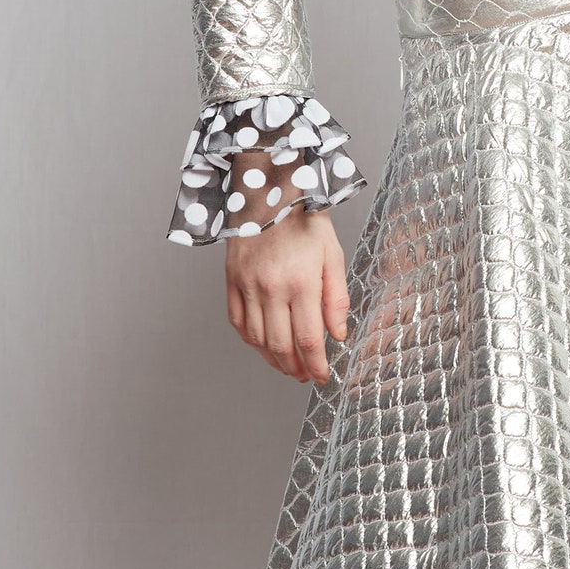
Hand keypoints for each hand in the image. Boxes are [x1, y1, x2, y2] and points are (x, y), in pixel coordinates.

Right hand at [224, 203, 349, 381]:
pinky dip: (250, 341)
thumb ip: (337, 298)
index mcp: (301, 282)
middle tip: (305, 375)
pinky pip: (237, 322)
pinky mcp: (231, 281)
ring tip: (287, 365)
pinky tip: (263, 345)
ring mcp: (247, 286)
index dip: (316, 365)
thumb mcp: (332, 255)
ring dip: (273, 359)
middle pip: (281, 345)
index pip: (309, 339)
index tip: (322, 377)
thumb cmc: (304, 220)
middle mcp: (271, 288)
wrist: (267, 191)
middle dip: (295, 368)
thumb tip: (338, 334)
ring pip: (257, 339)